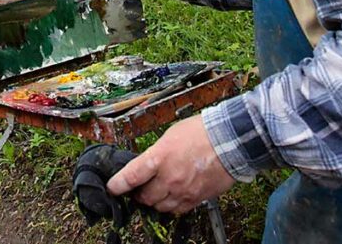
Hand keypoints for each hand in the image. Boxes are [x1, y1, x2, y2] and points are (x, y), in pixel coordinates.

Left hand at [107, 116, 234, 213]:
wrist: (229, 140)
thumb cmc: (201, 132)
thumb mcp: (170, 136)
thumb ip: (156, 153)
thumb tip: (148, 164)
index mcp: (159, 158)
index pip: (130, 177)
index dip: (117, 185)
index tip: (112, 188)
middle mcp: (169, 178)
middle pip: (144, 197)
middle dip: (138, 194)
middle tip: (138, 188)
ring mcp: (183, 191)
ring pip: (160, 206)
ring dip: (154, 201)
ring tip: (156, 191)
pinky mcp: (196, 199)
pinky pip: (177, 209)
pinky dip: (171, 205)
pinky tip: (172, 195)